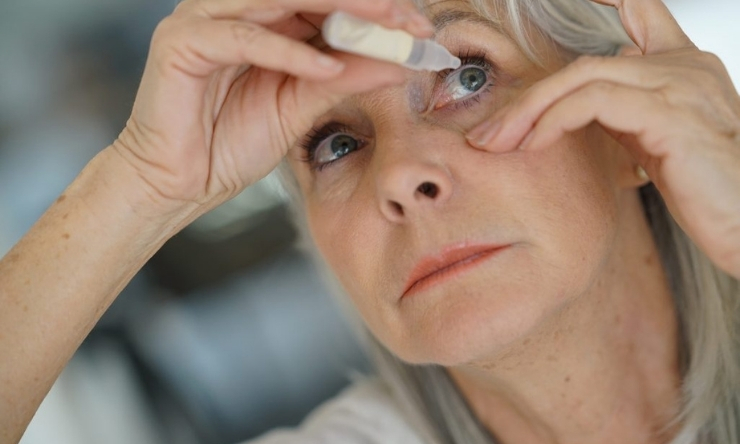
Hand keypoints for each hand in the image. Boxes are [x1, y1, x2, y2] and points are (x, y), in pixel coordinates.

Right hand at [113, 0, 432, 215]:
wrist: (179, 183)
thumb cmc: (232, 144)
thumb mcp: (303, 107)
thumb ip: (345, 80)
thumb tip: (399, 64)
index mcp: (264, 22)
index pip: (325, 2)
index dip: (373, 12)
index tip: (418, 29)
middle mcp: (235, 10)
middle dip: (364, 4)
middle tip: (408, 19)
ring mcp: (204, 18)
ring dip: (336, 12)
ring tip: (383, 29)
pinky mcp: (182, 41)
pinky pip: (245, 38)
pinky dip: (288, 52)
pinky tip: (326, 68)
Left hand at [466, 0, 739, 277]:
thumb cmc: (706, 189)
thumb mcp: (657, 141)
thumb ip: (624, 115)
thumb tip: (573, 112)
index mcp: (682, 66)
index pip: (641, 10)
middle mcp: (683, 65)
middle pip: (584, 63)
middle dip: (528, 98)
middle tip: (488, 133)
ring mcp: (679, 84)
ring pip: (581, 78)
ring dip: (529, 112)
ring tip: (497, 142)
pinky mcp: (670, 112)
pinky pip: (593, 102)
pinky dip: (553, 121)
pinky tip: (533, 145)